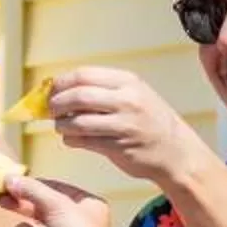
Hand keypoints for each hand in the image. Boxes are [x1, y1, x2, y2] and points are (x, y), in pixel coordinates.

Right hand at [0, 174, 121, 226]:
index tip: (9, 182)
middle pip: (39, 208)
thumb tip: (9, 178)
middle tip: (0, 199)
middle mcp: (74, 222)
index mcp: (84, 205)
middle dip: (20, 205)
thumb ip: (32, 190)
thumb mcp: (58, 205)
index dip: (32, 185)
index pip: (53, 188)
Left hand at [44, 67, 220, 188]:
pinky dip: (71, 140)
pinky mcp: (119, 147)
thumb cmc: (148, 121)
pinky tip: (72, 139)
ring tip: (61, 126)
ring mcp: (124, 124)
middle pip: (78, 96)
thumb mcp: (132, 94)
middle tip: (50, 110)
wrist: (176, 151)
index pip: (83, 75)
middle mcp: (127, 100)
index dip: (60, 83)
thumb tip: (57, 88)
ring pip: (78, 121)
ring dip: (61, 125)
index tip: (50, 91)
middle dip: (56, 104)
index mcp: (128, 81)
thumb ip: (101, 89)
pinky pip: (84, 141)